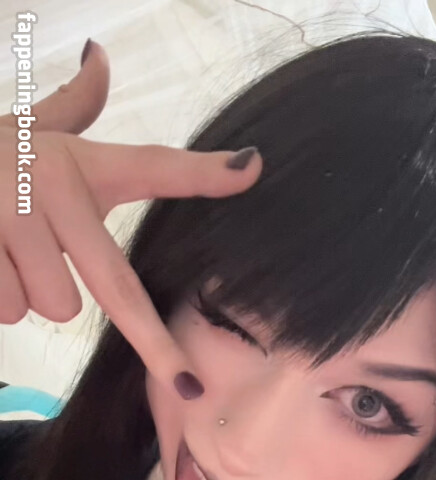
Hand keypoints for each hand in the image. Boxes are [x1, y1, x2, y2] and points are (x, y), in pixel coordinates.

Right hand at [0, 39, 262, 384]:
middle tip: (61, 284)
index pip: (149, 166)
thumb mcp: (25, 128)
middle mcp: (52, 183)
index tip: (250, 168)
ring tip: (0, 249)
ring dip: (24, 291)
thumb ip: (71, 106)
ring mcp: (13, 215)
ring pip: (50, 305)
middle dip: (95, 307)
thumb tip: (101, 54)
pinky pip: (7, 308)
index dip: (202, 172)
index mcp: (76, 163)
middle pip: (110, 289)